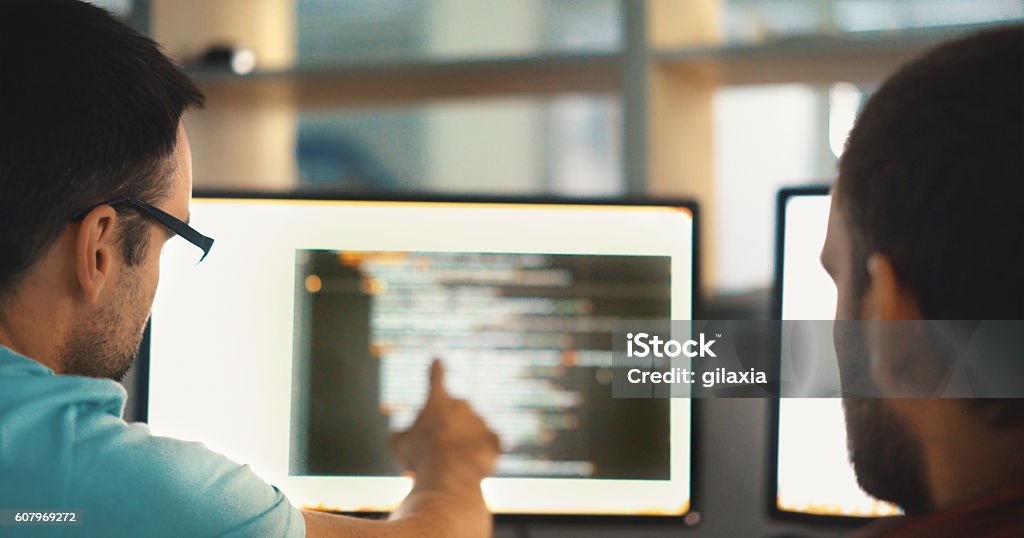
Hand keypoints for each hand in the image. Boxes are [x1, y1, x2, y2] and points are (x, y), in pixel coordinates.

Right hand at [390, 359, 500, 488]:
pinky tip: (473, 463)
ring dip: (464, 444)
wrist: (449, 476)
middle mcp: (462, 404)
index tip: (438, 360)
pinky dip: (482, 453)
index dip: (436, 369)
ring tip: (452, 465)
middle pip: (454, 414)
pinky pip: (489, 444)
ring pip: (471, 431)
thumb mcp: (398, 445)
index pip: (436, 378)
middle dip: (447, 429)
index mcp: (437, 401)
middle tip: (436, 451)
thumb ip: (399, 434)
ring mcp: (480, 421)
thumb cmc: (419, 458)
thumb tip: (400, 435)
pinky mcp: (494, 439)